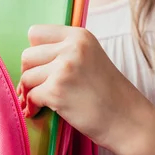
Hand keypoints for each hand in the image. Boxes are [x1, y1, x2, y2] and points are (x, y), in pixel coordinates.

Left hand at [18, 25, 144, 148]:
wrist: (128, 121)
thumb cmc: (109, 94)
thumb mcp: (92, 58)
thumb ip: (66, 51)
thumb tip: (30, 58)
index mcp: (80, 36)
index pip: (36, 32)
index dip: (35, 52)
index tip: (42, 67)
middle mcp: (71, 48)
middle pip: (27, 55)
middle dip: (30, 72)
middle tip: (38, 86)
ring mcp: (64, 69)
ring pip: (26, 76)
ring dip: (29, 91)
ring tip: (38, 100)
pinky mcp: (57, 91)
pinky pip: (30, 95)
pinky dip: (31, 106)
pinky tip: (38, 111)